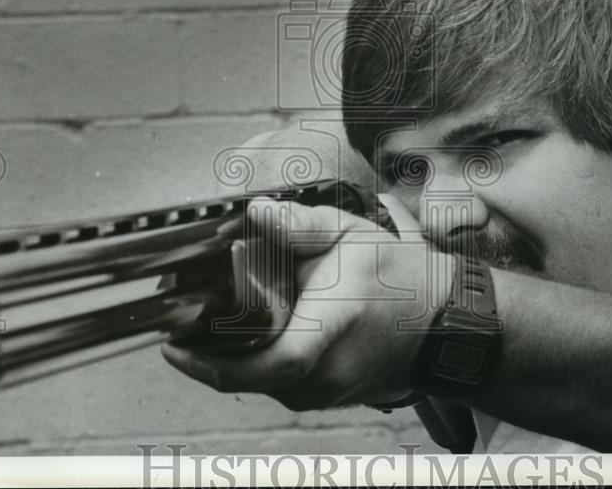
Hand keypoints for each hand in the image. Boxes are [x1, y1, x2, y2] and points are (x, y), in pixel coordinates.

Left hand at [161, 193, 454, 410]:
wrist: (438, 322)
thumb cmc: (398, 278)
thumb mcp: (352, 236)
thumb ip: (302, 225)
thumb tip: (256, 213)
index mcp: (335, 325)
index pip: (279, 360)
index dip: (217, 362)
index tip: (175, 345)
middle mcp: (328, 370)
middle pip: (249, 375)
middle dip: (203, 352)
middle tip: (173, 319)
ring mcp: (324, 392)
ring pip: (257, 382)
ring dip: (224, 357)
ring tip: (199, 322)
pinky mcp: (320, 398)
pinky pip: (271, 383)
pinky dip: (248, 362)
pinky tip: (238, 335)